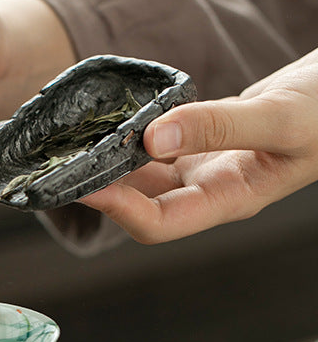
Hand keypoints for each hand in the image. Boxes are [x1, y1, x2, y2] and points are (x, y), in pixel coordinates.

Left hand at [79, 49, 317, 242]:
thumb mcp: (279, 119)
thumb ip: (219, 127)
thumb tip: (152, 138)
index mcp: (230, 199)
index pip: (159, 223)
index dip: (117, 210)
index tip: (82, 185)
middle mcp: (210, 188)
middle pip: (140, 202)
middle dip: (102, 187)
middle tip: (61, 165)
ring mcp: (204, 165)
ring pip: (144, 173)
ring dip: (111, 162)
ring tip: (75, 144)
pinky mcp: (202, 140)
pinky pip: (156, 145)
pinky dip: (132, 136)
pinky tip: (111, 122)